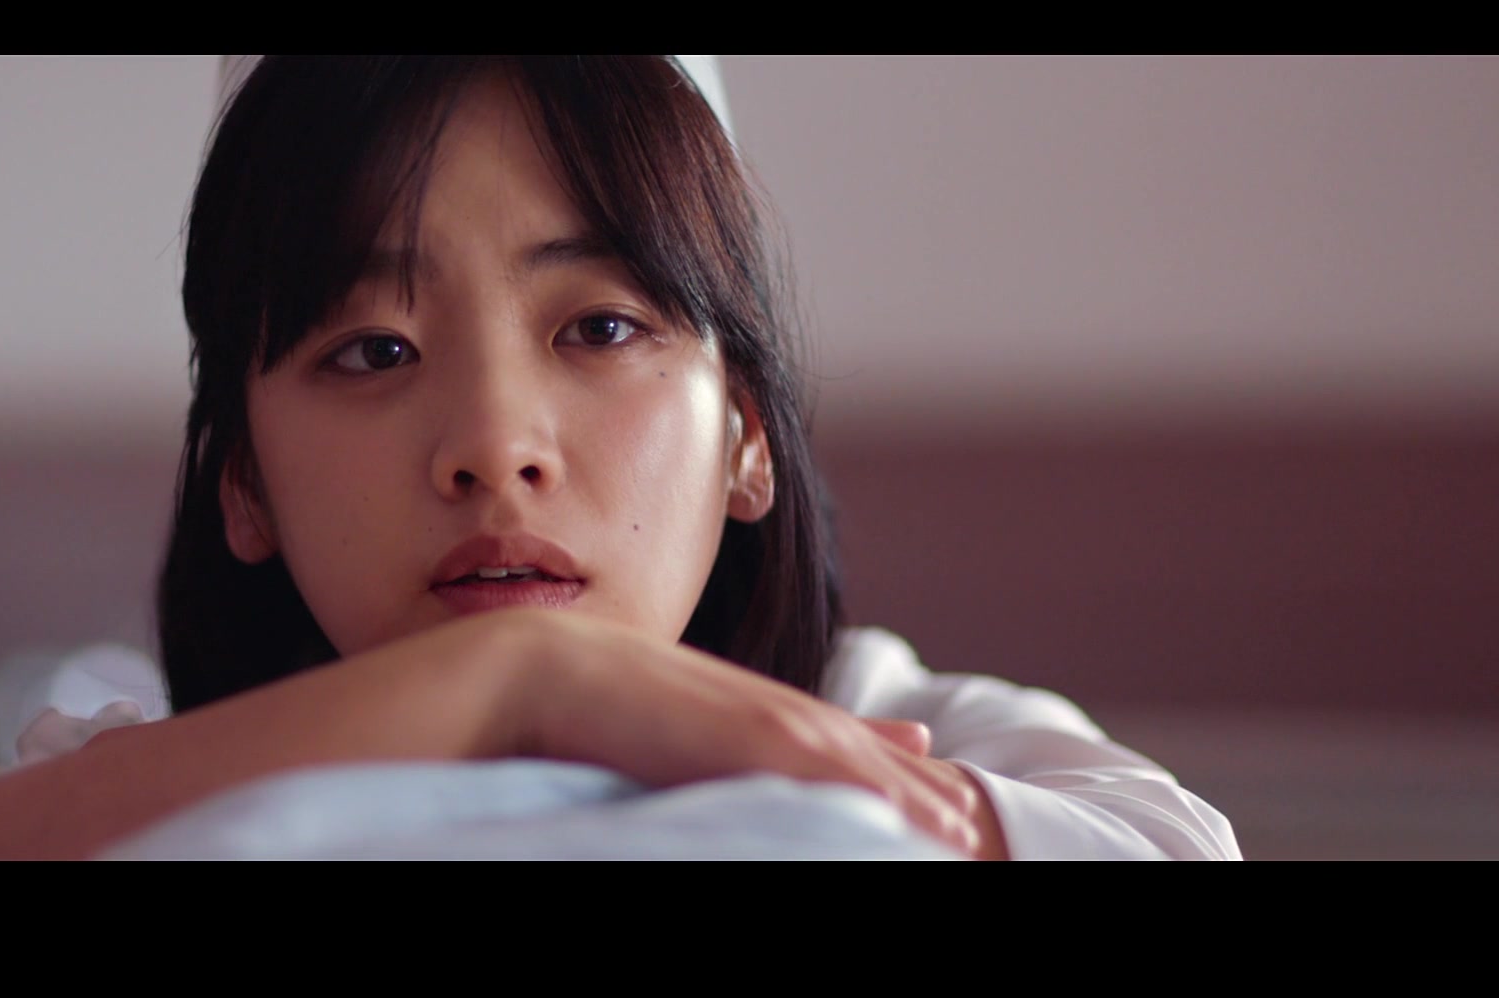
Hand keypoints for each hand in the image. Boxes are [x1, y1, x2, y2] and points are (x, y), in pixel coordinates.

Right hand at [462, 608, 1008, 858]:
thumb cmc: (578, 705)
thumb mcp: (663, 731)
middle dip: (926, 800)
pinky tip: (913, 828)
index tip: (949, 813)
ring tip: (966, 839)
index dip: (901, 783)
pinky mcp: (749, 737)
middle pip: (871, 761)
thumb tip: (752, 763)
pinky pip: (829, 774)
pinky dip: (876, 797)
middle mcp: (767, 710)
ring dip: (917, 805)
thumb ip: (716, 746)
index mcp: (748, 711)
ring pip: (863, 770)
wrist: (533, 669)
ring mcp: (761, 720)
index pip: (847, 750)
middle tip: (975, 837)